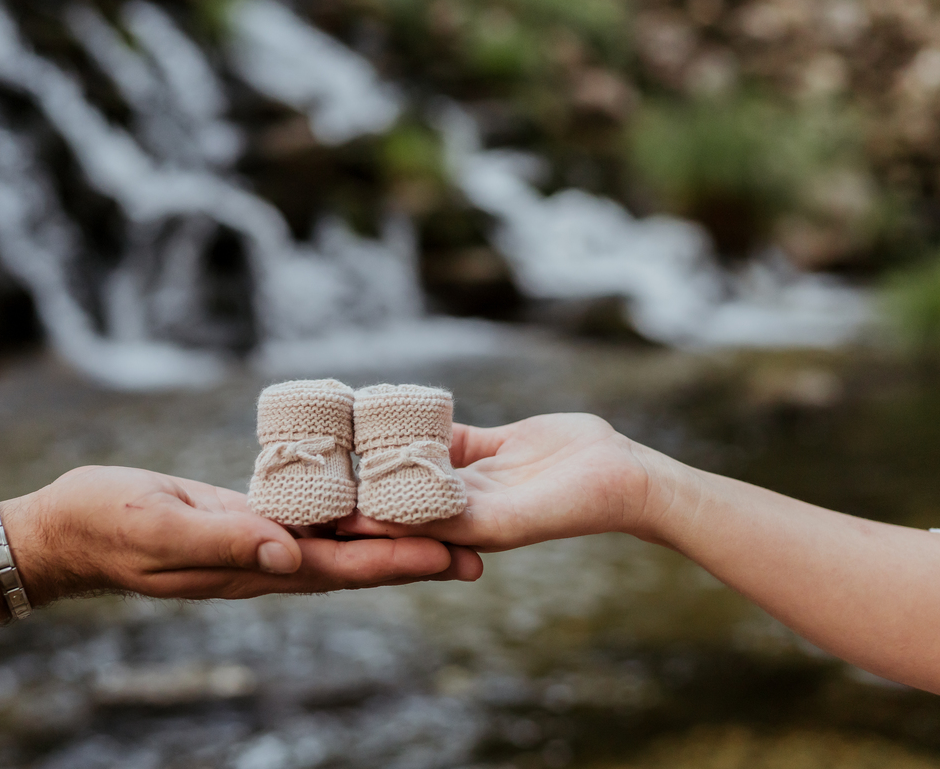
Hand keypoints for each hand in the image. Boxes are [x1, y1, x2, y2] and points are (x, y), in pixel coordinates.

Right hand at [2, 466, 482, 604]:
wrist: (66, 528)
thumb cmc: (106, 525)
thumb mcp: (162, 528)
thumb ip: (226, 540)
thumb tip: (292, 554)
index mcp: (251, 568)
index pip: (339, 569)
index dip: (396, 562)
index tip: (450, 558)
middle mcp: (263, 562)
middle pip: (353, 562)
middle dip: (412, 557)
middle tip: (474, 553)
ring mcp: (255, 544)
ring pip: (336, 541)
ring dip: (388, 537)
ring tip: (440, 528)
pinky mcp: (243, 519)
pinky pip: (306, 518)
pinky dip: (344, 512)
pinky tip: (370, 501)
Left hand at [337, 413, 671, 550]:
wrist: (622, 475)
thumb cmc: (572, 506)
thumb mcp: (508, 518)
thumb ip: (456, 519)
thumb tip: (395, 521)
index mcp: (462, 533)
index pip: (400, 527)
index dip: (362, 518)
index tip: (321, 505)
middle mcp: (463, 507)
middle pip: (403, 494)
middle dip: (363, 484)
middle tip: (317, 464)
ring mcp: (475, 476)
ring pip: (419, 460)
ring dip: (385, 448)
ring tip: (342, 431)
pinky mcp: (489, 447)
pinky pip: (445, 434)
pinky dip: (418, 424)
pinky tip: (388, 407)